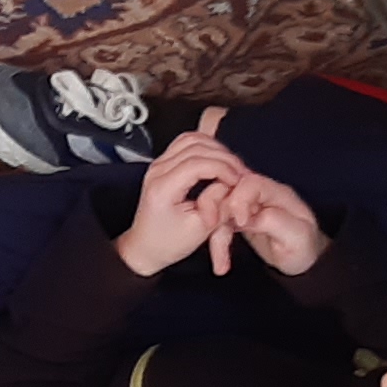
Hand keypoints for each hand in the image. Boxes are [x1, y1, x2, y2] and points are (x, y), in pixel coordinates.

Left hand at [118, 118, 248, 276]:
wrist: (146, 247)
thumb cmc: (168, 242)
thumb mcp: (200, 229)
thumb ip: (218, 203)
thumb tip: (231, 184)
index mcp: (163, 188)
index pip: (197, 163)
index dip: (223, 168)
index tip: (238, 180)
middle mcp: (157, 171)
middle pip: (196, 146)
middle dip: (225, 157)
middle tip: (240, 173)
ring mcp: (158, 165)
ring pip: (192, 139)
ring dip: (216, 149)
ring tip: (231, 167)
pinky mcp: (163, 164)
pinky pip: (186, 143)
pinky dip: (206, 147)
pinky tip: (218, 160)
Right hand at [218, 168, 325, 276]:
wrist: (303, 261)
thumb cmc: (305, 248)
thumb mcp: (296, 236)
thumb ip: (273, 221)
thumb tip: (246, 218)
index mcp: (277, 193)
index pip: (251, 182)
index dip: (239, 198)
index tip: (240, 223)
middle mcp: (260, 196)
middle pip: (226, 190)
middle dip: (215, 211)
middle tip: (214, 234)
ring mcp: (248, 207)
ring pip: (218, 210)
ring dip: (214, 235)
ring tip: (221, 264)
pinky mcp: (238, 220)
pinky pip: (219, 226)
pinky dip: (216, 244)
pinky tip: (221, 265)